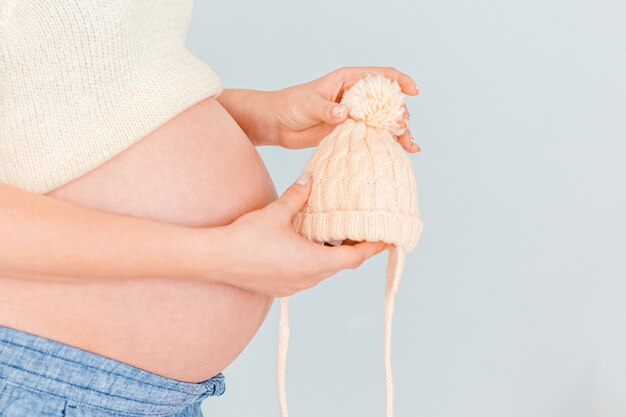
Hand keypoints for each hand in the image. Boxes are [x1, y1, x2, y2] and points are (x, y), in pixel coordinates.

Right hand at [206, 171, 386, 296]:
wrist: (214, 260)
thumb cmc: (245, 239)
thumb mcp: (275, 213)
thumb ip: (297, 195)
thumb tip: (310, 178)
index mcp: (312, 262)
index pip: (354, 258)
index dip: (373, 248)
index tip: (387, 240)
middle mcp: (307, 279)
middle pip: (341, 265)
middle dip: (353, 249)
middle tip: (363, 231)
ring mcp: (293, 286)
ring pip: (323, 271)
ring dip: (332, 255)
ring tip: (336, 235)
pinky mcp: (280, 288)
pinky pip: (306, 275)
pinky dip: (314, 262)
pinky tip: (306, 246)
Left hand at [269, 66, 420, 152]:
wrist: (277, 124)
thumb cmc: (290, 105)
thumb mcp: (308, 104)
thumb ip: (327, 109)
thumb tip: (345, 113)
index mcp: (348, 80)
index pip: (381, 76)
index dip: (400, 81)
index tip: (413, 91)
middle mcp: (356, 97)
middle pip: (388, 102)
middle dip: (401, 114)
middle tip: (402, 128)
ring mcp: (356, 116)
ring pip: (384, 122)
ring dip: (399, 133)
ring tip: (410, 145)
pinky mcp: (351, 133)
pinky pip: (374, 137)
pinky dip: (387, 144)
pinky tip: (402, 152)